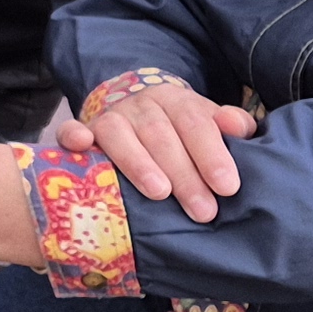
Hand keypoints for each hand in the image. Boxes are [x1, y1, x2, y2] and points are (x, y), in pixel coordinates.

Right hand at [44, 76, 255, 224]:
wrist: (135, 111)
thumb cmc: (179, 130)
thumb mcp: (206, 123)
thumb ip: (229, 126)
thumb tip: (241, 127)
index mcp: (176, 100)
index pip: (195, 122)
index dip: (211, 153)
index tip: (227, 186)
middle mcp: (140, 104)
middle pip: (160, 134)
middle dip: (184, 173)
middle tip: (203, 211)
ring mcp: (109, 117)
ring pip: (119, 134)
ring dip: (138, 162)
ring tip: (159, 193)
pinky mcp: (83, 130)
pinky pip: (71, 130)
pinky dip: (73, 137)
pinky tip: (81, 148)